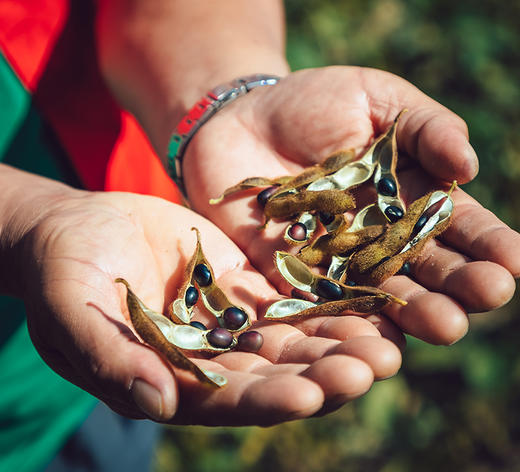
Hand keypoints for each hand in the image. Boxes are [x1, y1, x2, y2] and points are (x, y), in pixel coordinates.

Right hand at [15, 186, 400, 424]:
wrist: (76, 229)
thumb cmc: (61, 275)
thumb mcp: (73, 315)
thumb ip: (112, 359)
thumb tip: (157, 403)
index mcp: (173, 380)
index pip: (228, 401)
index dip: (269, 399)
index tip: (310, 394)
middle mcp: (212, 358)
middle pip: (277, 372)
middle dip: (326, 372)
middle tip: (377, 366)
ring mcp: (232, 320)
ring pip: (295, 336)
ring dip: (340, 338)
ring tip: (387, 338)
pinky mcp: (244, 283)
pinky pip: (291, 293)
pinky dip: (327, 297)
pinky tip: (364, 294)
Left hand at [182, 66, 519, 345]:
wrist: (244, 117)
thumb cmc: (313, 101)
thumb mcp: (376, 96)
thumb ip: (424, 127)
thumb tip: (469, 166)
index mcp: (408, 195)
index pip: (454, 223)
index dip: (486, 241)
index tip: (515, 260)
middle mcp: (378, 236)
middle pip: (422, 266)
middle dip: (456, 282)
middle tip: (488, 296)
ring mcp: (335, 259)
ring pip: (378, 292)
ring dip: (412, 311)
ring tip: (446, 325)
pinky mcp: (289, 271)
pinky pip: (318, 299)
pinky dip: (342, 318)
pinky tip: (368, 335)